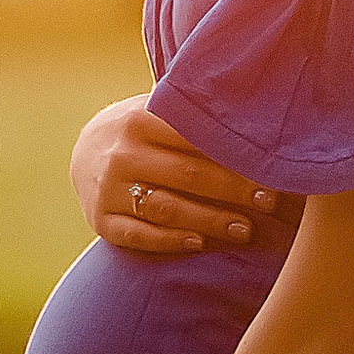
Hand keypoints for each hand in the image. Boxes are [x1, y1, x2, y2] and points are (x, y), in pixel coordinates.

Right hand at [72, 96, 282, 255]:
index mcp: (137, 121)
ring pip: (166, 209)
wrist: (83, 151)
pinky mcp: (101, 221)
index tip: (269, 168)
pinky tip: (199, 243)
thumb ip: (190, 113)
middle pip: (187, 175)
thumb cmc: (140, 130)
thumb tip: (255, 114)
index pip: (193, 139)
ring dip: (209, 220)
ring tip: (244, 229)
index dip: (234, 155)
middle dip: (233, 190)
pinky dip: (169, 240)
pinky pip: (138, 236)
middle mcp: (120, 155)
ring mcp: (107, 190)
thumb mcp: (155, 111)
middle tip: (268, 202)